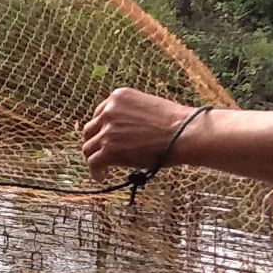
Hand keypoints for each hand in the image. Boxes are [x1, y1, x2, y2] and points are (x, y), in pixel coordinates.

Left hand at [79, 88, 195, 179]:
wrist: (183, 133)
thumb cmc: (176, 123)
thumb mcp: (148, 106)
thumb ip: (130, 115)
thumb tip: (125, 133)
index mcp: (118, 96)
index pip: (100, 113)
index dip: (102, 128)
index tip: (106, 138)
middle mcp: (109, 110)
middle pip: (90, 129)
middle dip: (94, 142)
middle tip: (101, 153)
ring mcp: (107, 130)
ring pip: (88, 147)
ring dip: (94, 158)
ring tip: (103, 167)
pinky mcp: (108, 149)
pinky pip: (93, 162)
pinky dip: (95, 171)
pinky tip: (102, 176)